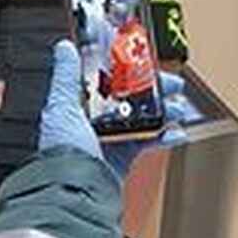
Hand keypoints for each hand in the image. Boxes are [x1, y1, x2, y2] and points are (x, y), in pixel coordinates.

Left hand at [40, 40, 200, 175]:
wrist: (74, 189)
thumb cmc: (61, 151)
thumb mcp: (60, 106)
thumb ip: (65, 77)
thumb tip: (64, 48)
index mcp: (76, 107)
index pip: (105, 81)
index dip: (126, 71)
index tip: (144, 61)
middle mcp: (92, 122)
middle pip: (130, 98)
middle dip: (153, 89)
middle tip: (171, 84)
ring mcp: (110, 140)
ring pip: (144, 118)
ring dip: (164, 110)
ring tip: (176, 107)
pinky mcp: (124, 158)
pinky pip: (149, 143)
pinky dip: (166, 136)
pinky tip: (176, 132)